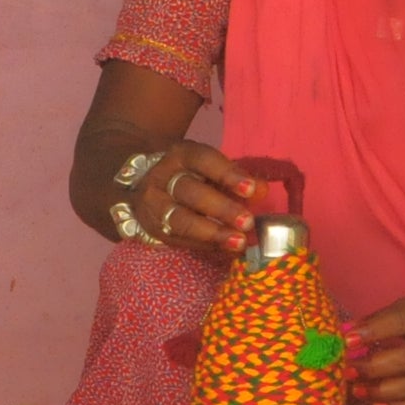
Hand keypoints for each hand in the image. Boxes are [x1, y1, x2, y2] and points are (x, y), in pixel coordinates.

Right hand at [136, 142, 260, 257]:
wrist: (143, 186)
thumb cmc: (188, 174)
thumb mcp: (210, 167)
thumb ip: (236, 177)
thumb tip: (261, 190)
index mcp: (180, 155)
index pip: (203, 160)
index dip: (227, 174)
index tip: (251, 189)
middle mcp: (162, 178)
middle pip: (191, 192)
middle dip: (222, 208)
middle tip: (248, 222)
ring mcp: (154, 206)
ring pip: (181, 220)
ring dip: (212, 233)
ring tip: (239, 242)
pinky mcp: (153, 230)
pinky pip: (180, 240)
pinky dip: (205, 246)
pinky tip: (226, 249)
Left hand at [352, 288, 404, 404]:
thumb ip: (384, 319)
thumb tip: (346, 336)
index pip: (397, 323)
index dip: (369, 333)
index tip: (345, 342)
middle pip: (402, 361)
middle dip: (369, 370)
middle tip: (347, 373)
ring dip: (379, 393)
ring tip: (358, 391)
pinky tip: (379, 404)